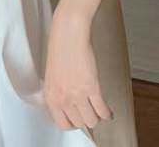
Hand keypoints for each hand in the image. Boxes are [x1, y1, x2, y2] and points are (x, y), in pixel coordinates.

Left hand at [41, 11, 112, 131]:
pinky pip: (102, 111)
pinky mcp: (92, 88)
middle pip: (79, 123)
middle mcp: (63, 98)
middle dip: (86, 119)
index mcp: (51, 96)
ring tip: (99, 110)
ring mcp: (78, 95)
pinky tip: (107, 110)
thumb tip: (67, 107)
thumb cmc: (59, 48)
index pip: (62, 124)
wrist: (68, 34)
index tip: (77, 119)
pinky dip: (107, 113)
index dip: (72, 123)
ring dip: (97, 117)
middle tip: (90, 112)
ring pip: (92, 121)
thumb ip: (58, 93)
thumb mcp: (52, 76)